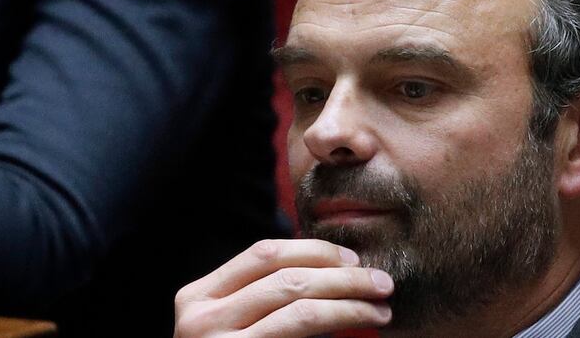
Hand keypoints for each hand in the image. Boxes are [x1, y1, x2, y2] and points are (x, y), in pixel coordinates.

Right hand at [173, 239, 393, 337]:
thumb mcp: (228, 322)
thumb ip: (262, 296)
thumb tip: (335, 268)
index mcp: (198, 296)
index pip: (264, 254)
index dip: (314, 251)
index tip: (352, 258)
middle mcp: (203, 320)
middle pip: (289, 280)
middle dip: (344, 278)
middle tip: (381, 282)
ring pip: (301, 311)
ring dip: (349, 305)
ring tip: (379, 308)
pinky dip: (337, 325)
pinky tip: (358, 327)